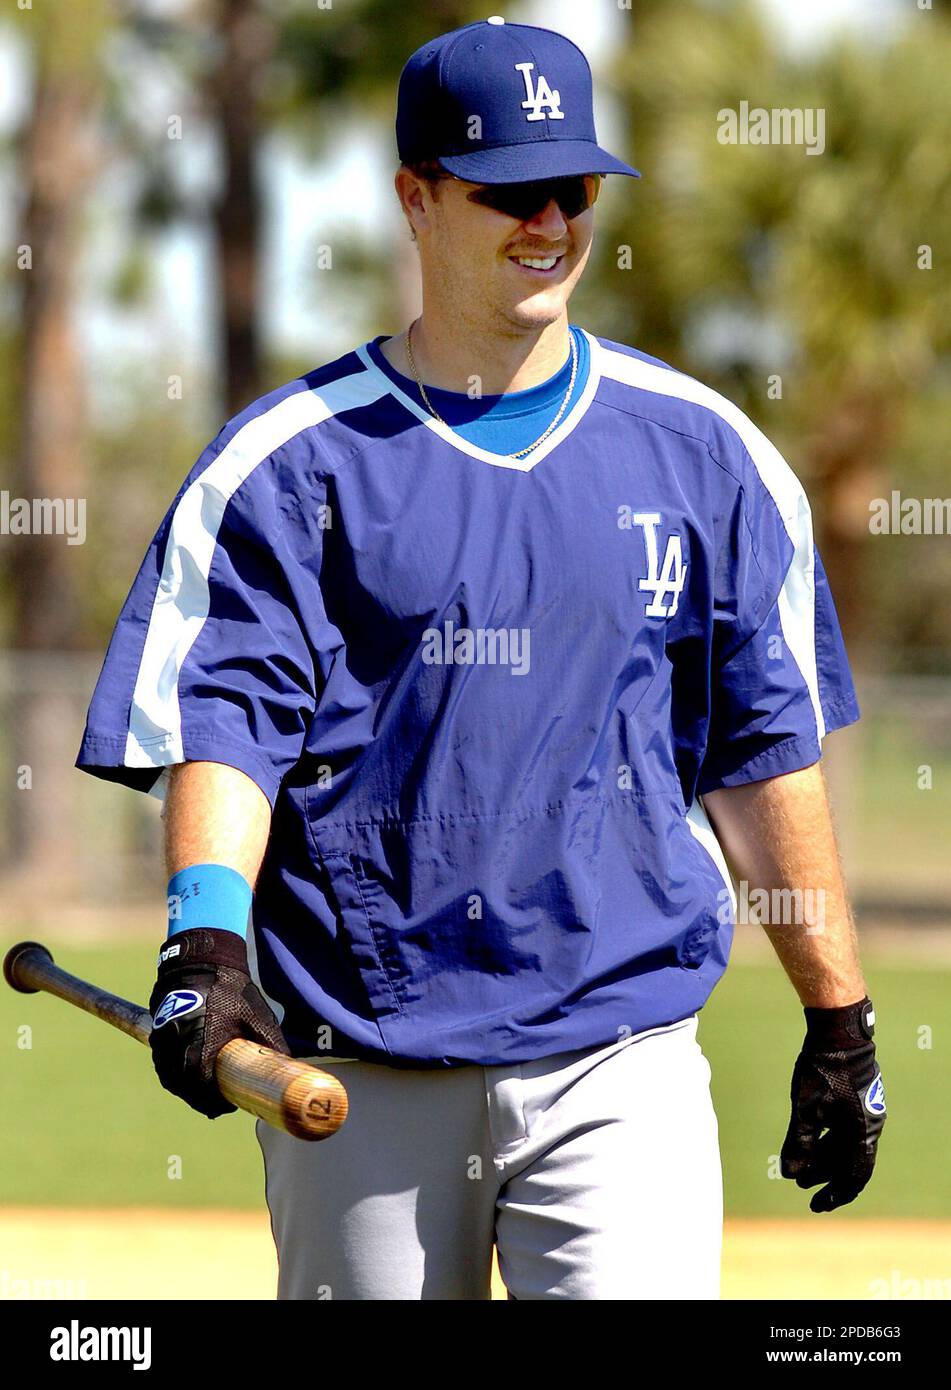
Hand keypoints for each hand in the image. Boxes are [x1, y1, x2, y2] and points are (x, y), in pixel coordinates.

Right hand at [148, 927, 289, 1118]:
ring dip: (186, 1089)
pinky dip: (175, 1076)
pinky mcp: (158, 1036)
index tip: (227, 1105)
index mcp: (203, 1041)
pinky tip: (189, 1080)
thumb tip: (287, 1070)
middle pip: (184, 1087)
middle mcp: (179, 1043)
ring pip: (171, 1078)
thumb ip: (270, 1045)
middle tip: (218, 1105)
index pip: (202, 1086)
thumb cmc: (232, 993)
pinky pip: (164, 1065)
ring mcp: (165, 1040)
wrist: (203, 965)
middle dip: (200, 1099)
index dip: (214, 1101)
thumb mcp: (257, 1019)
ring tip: (205, 1097)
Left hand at [780, 997, 884, 1211]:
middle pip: (847, 1161)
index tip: (817, 1205)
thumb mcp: (806, 1109)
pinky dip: (826, 1138)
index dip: (835, 1193)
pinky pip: (842, 1128)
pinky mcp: (855, 1096)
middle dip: (824, 1176)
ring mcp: (863, 1110)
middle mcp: (868, 1125)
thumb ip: (799, 1143)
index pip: (853, 1176)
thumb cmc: (822, 1070)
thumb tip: (789, 1174)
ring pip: (844, 1144)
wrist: (839, 1031)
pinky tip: (809, 1139)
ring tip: (799, 1167)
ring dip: (823, 1158)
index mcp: (862, 1134)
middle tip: (801, 1187)